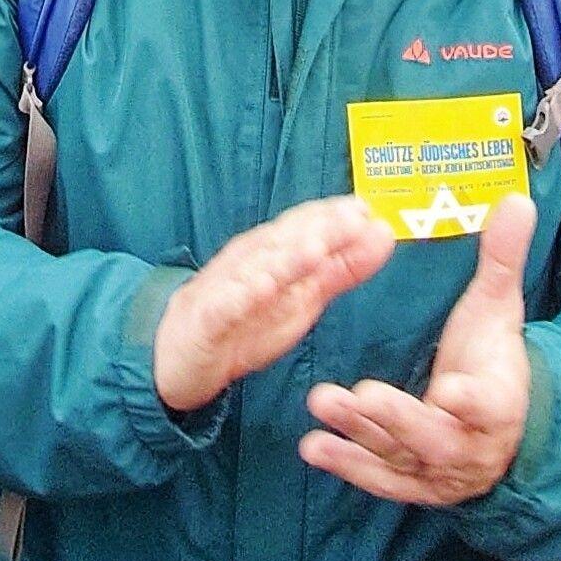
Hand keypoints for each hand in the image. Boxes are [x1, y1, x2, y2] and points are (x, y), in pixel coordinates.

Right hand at [151, 194, 395, 412]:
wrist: (176, 354)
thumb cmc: (246, 319)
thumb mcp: (301, 296)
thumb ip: (342, 267)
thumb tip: (384, 232)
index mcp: (275, 252)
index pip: (307, 225)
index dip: (337, 215)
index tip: (370, 206)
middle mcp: (251, 261)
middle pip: (287, 241)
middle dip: (321, 228)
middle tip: (354, 216)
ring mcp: (228, 288)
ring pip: (258, 268)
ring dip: (287, 256)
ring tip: (317, 248)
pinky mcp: (207, 320)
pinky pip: (225, 306)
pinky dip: (242, 295)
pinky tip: (262, 288)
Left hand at [302, 195, 534, 507]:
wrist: (502, 426)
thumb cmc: (493, 358)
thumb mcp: (498, 307)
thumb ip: (502, 258)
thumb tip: (517, 199)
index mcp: (500, 401)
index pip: (489, 402)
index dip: (472, 400)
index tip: (452, 389)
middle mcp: (471, 444)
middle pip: (434, 436)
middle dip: (397, 418)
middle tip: (362, 394)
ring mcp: (440, 471)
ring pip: (398, 456)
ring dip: (359, 434)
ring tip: (322, 404)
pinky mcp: (414, 484)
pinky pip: (379, 478)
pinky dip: (347, 465)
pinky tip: (313, 448)